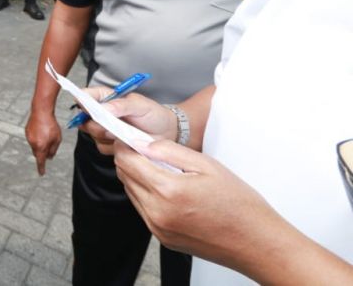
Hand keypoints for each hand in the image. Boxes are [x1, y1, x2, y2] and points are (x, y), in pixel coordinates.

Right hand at [24, 108, 60, 175]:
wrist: (41, 111)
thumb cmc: (50, 124)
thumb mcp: (57, 139)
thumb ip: (53, 149)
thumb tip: (50, 157)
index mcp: (40, 146)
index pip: (40, 161)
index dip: (41, 168)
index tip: (41, 173)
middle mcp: (33, 143)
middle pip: (37, 153)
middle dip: (42, 153)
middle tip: (49, 147)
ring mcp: (29, 137)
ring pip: (34, 145)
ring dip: (40, 143)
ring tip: (47, 134)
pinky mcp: (27, 131)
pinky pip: (32, 138)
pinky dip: (37, 137)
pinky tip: (42, 130)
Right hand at [78, 87, 176, 155]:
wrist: (167, 133)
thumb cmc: (154, 114)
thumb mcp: (141, 105)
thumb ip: (122, 105)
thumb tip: (103, 109)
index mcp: (106, 98)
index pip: (86, 95)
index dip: (82, 100)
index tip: (86, 107)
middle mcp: (102, 114)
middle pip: (85, 119)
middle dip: (97, 125)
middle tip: (112, 126)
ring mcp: (104, 130)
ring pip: (93, 135)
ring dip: (107, 137)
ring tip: (125, 134)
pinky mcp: (109, 145)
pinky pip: (102, 148)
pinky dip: (113, 148)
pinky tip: (126, 144)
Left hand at [114, 139, 276, 265]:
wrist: (256, 242)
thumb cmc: (238, 204)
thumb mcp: (206, 165)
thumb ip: (169, 151)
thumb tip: (142, 143)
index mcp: (168, 190)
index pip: (126, 161)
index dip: (126, 145)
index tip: (131, 138)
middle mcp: (157, 212)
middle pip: (125, 176)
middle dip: (131, 159)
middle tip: (148, 151)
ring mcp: (158, 228)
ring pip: (131, 193)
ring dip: (138, 178)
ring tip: (163, 170)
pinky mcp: (162, 238)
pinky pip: (142, 210)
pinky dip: (147, 196)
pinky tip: (169, 190)